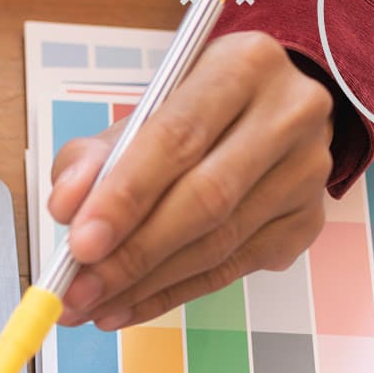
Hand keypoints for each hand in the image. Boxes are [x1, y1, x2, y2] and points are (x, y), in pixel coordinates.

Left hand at [48, 32, 334, 329]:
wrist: (266, 115)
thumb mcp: (137, 116)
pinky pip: (231, 270)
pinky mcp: (307, 222)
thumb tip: (66, 208)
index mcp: (244, 66)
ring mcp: (306, 173)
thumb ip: (92, 157)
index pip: (177, 138)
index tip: (79, 243)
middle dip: (132, 255)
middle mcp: (289, 115)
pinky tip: (127, 306)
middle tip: (78, 290)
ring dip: (145, 285)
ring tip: (91, 306)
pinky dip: (172, 293)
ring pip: (219, 244)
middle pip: (206, 199)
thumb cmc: (192, 115)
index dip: (125, 196)